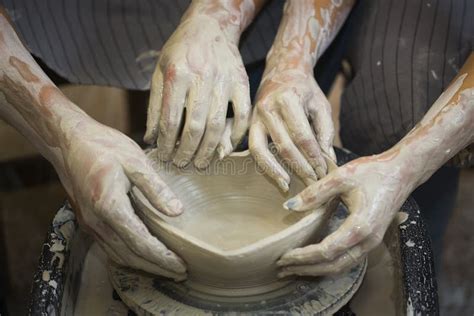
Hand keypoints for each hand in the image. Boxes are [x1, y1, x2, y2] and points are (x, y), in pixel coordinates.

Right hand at [61, 119, 186, 280]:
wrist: (69, 142)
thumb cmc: (102, 147)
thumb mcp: (134, 161)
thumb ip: (155, 188)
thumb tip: (177, 211)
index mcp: (110, 207)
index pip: (141, 243)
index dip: (162, 258)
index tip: (181, 266)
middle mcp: (97, 222)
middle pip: (130, 256)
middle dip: (156, 267)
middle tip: (180, 273)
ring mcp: (90, 224)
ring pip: (118, 255)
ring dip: (143, 265)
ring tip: (166, 268)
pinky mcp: (88, 221)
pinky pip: (109, 248)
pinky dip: (128, 257)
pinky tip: (141, 256)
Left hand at [144, 14, 250, 168]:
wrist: (210, 26)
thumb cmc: (181, 50)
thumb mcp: (160, 72)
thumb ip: (154, 106)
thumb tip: (151, 139)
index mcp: (177, 74)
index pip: (169, 119)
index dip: (166, 143)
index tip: (164, 156)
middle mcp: (201, 77)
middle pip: (194, 127)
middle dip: (186, 151)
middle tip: (182, 164)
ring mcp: (224, 81)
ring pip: (217, 125)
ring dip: (208, 150)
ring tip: (200, 163)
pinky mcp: (242, 82)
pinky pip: (242, 115)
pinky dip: (236, 135)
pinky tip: (226, 148)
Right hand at [250, 69, 335, 190]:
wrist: (282, 71)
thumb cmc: (305, 90)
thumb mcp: (321, 105)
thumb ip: (325, 131)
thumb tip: (328, 160)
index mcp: (288, 99)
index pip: (302, 135)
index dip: (314, 157)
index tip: (324, 171)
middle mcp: (268, 108)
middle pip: (284, 146)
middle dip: (300, 168)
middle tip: (313, 184)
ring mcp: (255, 117)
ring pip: (262, 150)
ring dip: (276, 172)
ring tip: (288, 186)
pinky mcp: (249, 125)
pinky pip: (254, 150)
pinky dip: (264, 166)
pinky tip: (277, 178)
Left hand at [277, 150, 412, 276]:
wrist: (402, 172)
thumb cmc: (373, 172)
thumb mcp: (341, 177)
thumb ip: (315, 192)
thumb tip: (289, 206)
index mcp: (360, 227)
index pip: (326, 251)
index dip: (303, 257)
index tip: (283, 257)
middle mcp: (368, 241)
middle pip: (333, 266)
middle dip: (306, 269)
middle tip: (282, 268)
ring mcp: (371, 243)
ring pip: (341, 267)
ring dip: (317, 270)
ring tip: (294, 268)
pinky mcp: (371, 240)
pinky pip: (348, 260)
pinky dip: (329, 265)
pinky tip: (314, 261)